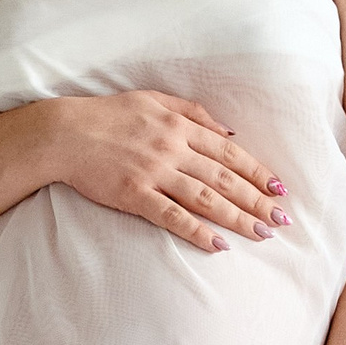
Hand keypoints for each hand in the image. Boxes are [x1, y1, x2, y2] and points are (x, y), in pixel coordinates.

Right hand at [51, 91, 288, 253]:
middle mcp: (172, 148)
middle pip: (224, 178)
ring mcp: (154, 173)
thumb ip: (191, 112)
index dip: (256, 171)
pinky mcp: (134, 195)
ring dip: (238, 217)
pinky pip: (172, 217)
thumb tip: (229, 130)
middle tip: (282, 220)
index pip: (228, 152)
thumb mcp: (152, 99)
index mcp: (178, 125)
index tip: (279, 188)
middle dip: (258, 200)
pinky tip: (219, 245)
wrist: (63, 133)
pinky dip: (197, 231)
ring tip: (262, 234)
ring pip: (206, 198)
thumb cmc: (107, 115)